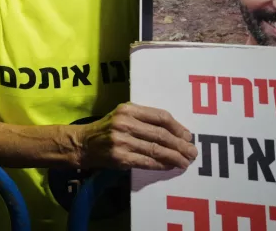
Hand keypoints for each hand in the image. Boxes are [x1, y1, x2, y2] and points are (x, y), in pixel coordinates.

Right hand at [78, 103, 197, 170]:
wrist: (83, 143)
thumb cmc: (107, 129)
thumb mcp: (124, 116)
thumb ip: (146, 120)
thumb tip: (178, 133)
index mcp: (128, 109)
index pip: (161, 116)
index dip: (178, 128)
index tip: (188, 137)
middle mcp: (124, 123)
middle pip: (161, 134)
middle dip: (180, 145)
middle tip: (193, 152)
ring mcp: (121, 141)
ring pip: (156, 149)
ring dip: (175, 157)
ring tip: (186, 162)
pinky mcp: (120, 157)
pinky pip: (147, 162)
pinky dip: (162, 165)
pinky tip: (170, 166)